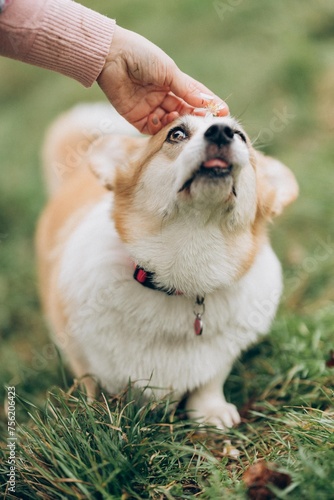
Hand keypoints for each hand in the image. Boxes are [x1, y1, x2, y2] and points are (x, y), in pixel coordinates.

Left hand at [97, 26, 228, 133]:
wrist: (112, 57)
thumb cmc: (142, 56)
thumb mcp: (169, 71)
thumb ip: (187, 90)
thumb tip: (208, 104)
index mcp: (173, 82)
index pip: (195, 97)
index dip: (209, 105)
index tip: (223, 113)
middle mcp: (163, 96)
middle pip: (184, 112)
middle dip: (194, 117)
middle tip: (203, 123)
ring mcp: (151, 108)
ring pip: (170, 122)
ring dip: (176, 122)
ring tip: (177, 117)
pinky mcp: (137, 118)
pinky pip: (152, 129)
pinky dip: (158, 126)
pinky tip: (159, 118)